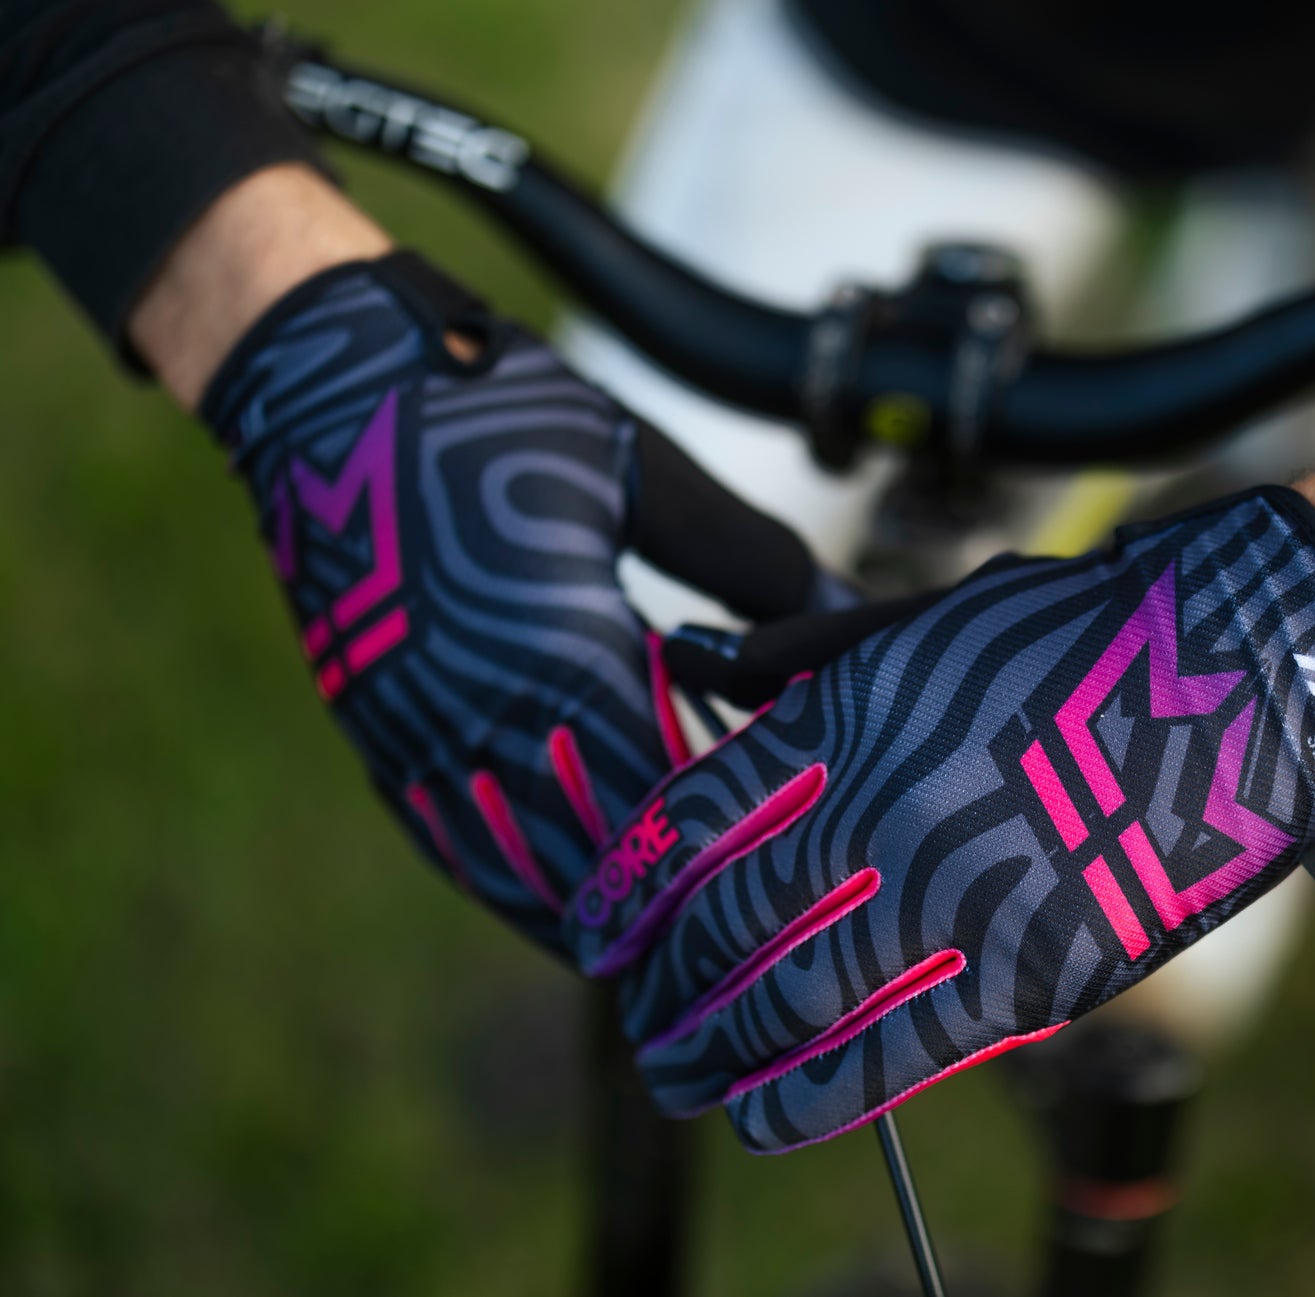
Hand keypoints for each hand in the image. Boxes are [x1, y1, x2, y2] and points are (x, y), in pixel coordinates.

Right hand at [199, 251, 828, 948]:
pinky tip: (563, 915)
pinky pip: (454, 845)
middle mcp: (484, 714)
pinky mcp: (378, 736)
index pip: (670, 788)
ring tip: (671, 960)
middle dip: (677, 902)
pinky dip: (516, 887)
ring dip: (599, 916)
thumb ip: (746, 556)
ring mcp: (420, 736)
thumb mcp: (638, 469)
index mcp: (562, 649)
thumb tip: (847, 614)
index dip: (734, 839)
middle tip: (757, 941)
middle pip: (601, 855)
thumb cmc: (493, 410)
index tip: (798, 870)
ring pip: (523, 872)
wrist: (322, 384)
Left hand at [565, 486, 1314, 1150]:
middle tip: (642, 1024)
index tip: (607, 931)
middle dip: (666, 989)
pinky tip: (766, 1114)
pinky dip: (813, 1094)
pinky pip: (895, 1054)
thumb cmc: (1090, 627)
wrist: (1252, 662)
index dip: (635, 892)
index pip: (696, 826)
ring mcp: (960, 894)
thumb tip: (713, 672)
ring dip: (720, 1053)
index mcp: (855, 717)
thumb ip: (815, 662)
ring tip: (681, 1078)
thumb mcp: (934, 619)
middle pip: (727, 927)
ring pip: (794, 1003)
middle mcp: (887, 809)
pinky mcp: (1038, 967)